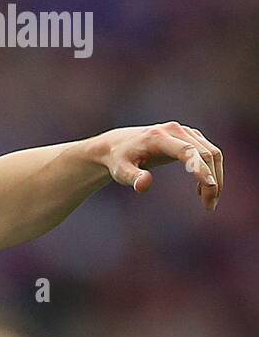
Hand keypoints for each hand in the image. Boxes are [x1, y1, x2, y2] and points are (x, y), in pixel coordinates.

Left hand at [98, 122, 222, 209]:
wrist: (119, 145)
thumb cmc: (119, 161)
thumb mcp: (120, 171)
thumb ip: (132, 178)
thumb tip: (144, 185)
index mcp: (159, 137)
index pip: (188, 151)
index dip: (201, 168)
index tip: (210, 187)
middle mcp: (176, 130)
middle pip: (206, 153)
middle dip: (212, 180)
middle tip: (210, 206)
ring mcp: (186, 132)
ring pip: (212, 153)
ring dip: (216, 177)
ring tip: (209, 203)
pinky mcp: (190, 137)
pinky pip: (208, 153)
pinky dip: (210, 171)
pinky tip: (200, 191)